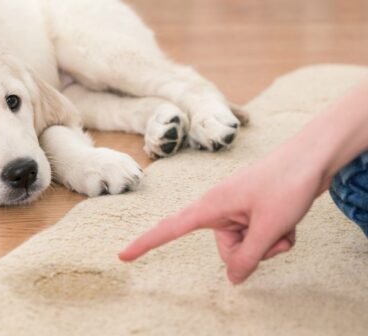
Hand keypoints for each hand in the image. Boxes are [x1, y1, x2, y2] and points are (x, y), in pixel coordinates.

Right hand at [119, 143, 324, 283]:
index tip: (123, 255)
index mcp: (211, 206)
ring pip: (247, 246)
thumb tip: (233, 280)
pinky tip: (289, 220)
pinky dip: (277, 236)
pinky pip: (259, 237)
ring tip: (284, 222)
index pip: (170, 228)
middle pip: (227, 251)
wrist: (313, 156)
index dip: (146, 243)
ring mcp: (238, 210)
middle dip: (253, 251)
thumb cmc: (287, 183)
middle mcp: (220, 208)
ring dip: (269, 243)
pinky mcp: (253, 211)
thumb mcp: (268, 227)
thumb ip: (248, 257)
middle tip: (273, 231)